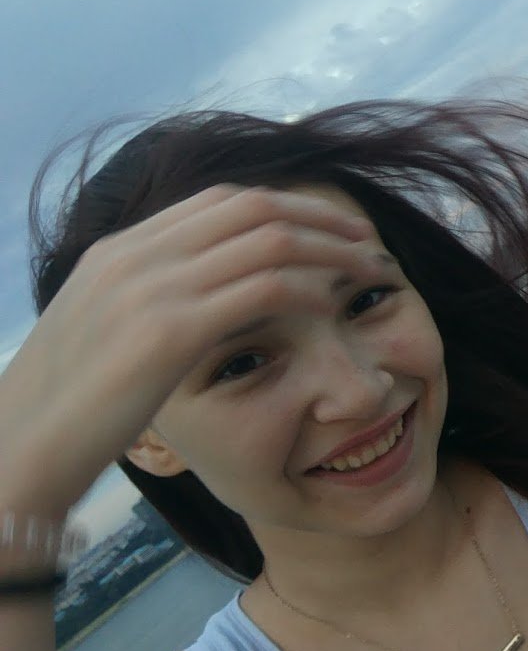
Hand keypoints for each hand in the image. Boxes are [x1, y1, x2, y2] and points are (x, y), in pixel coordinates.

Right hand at [0, 186, 377, 514]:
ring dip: (330, 250)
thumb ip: (147, 300)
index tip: (327, 225)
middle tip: (364, 238)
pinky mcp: (168, 332)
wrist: (17, 450)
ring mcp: (151, 289)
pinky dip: (308, 289)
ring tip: (369, 267)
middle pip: (254, 206)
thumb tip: (198, 298)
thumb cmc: (65, 408)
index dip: (285, 205)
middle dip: (319, 216)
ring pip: (270, 240)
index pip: (220, 200)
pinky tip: (332, 305)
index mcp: (120, 249)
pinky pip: (263, 290)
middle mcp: (136, 256)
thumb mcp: (101, 332)